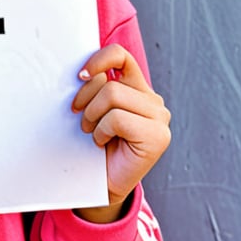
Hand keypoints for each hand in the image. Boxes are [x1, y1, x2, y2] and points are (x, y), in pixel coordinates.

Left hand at [71, 43, 170, 222]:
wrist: (102, 183)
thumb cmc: (94, 145)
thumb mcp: (93, 108)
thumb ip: (95, 86)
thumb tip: (81, 72)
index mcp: (138, 88)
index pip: (121, 56)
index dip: (99, 59)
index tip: (80, 75)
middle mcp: (153, 101)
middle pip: (109, 82)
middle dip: (85, 100)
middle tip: (82, 120)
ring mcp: (159, 118)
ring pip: (112, 96)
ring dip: (92, 116)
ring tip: (92, 132)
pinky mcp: (158, 136)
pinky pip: (117, 118)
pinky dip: (102, 131)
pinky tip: (103, 143)